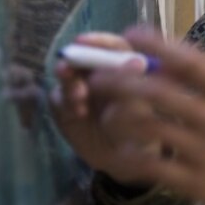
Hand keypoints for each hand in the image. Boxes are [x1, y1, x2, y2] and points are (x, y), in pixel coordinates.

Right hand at [50, 32, 152, 174]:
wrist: (127, 162)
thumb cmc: (144, 133)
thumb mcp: (146, 114)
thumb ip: (137, 89)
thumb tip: (137, 63)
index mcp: (125, 68)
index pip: (113, 46)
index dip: (98, 42)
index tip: (82, 42)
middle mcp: (99, 74)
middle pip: (83, 56)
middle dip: (75, 61)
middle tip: (69, 71)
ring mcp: (80, 90)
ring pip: (68, 76)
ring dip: (69, 82)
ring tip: (78, 99)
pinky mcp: (64, 109)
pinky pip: (58, 99)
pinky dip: (64, 102)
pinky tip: (77, 112)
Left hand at [83, 27, 204, 204]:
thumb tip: (174, 59)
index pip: (186, 59)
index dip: (153, 43)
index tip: (129, 34)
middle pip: (153, 90)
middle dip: (116, 80)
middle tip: (97, 78)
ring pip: (143, 127)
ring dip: (116, 117)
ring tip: (109, 115)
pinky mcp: (196, 182)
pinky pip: (149, 165)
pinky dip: (130, 155)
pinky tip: (124, 149)